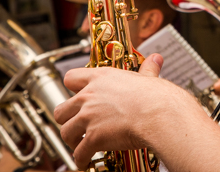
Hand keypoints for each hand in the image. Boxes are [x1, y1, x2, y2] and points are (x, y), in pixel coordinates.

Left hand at [54, 53, 169, 168]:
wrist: (158, 114)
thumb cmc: (154, 97)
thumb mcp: (148, 78)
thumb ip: (148, 69)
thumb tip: (156, 59)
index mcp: (100, 78)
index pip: (70, 77)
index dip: (72, 88)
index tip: (77, 95)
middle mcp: (89, 96)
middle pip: (62, 110)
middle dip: (67, 120)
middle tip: (76, 126)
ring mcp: (88, 117)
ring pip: (66, 133)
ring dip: (72, 141)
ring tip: (80, 145)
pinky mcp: (93, 137)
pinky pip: (79, 153)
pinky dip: (81, 159)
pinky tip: (85, 161)